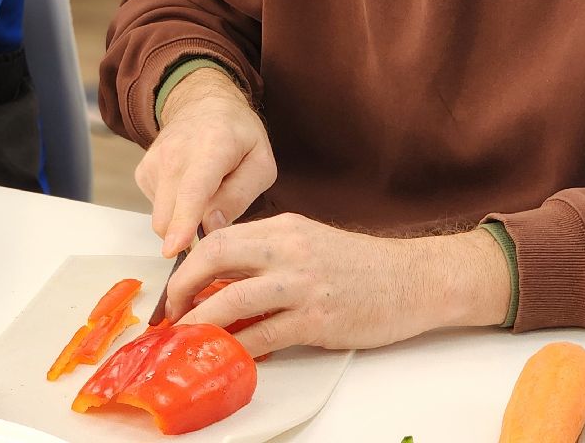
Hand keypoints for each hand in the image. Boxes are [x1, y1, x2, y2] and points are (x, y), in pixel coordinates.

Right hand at [136, 67, 275, 256]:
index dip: (184, 222)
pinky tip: (190, 188)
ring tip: (207, 194)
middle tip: (217, 224)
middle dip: (189, 235)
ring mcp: (153, 162)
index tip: (174, 248)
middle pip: (169, 215)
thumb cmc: (239, 137)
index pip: (193, 190)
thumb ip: (240, 196)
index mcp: (212, 147)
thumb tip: (212, 226)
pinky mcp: (143, 173)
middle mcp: (175, 153)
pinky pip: (158, 210)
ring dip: (184, 220)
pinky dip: (175, 209)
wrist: (203, 104)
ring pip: (162, 218)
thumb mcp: (261, 164)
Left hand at [167, 214, 511, 357]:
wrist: (415, 279)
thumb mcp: (311, 243)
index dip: (187, 265)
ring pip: (231, 299)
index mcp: (284, 227)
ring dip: (199, 323)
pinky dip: (237, 348)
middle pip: (215, 258)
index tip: (174, 291)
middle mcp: (289, 248)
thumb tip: (222, 280)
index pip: (220, 238)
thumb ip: (270, 254)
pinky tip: (225, 357)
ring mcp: (302, 283)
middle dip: (181, 289)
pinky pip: (263, 335)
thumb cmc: (363, 266)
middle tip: (168, 316)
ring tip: (183, 341)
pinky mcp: (317, 318)